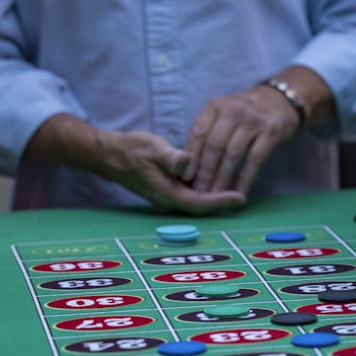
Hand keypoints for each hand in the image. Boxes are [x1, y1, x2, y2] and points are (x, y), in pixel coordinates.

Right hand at [93, 129, 245, 214]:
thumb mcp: (154, 148)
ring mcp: (167, 198)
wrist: (110, 155)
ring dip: (214, 197)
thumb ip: (172, 158)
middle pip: (202, 207)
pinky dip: (204, 190)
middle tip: (244, 194)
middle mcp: (169, 201)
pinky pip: (190, 196)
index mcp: (168, 194)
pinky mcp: (167, 191)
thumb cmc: (132, 149)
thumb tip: (188, 165)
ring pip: (196, 202)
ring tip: (235, 187)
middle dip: (223, 202)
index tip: (241, 197)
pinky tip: (215, 180)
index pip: (201, 203)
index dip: (222, 201)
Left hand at [183, 85, 299, 194]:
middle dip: (205, 171)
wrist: (279, 100)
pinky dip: (246, 178)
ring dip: (223, 177)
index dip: (191, 157)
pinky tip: (240, 191)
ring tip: (216, 194)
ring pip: (233, 153)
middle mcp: (233, 110)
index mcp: (215, 106)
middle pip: (214, 145)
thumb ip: (207, 131)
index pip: (198, 133)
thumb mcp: (223, 113)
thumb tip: (189, 164)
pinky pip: (255, 159)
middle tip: (200, 191)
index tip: (186, 178)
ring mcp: (253, 120)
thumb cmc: (244, 114)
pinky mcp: (271, 131)